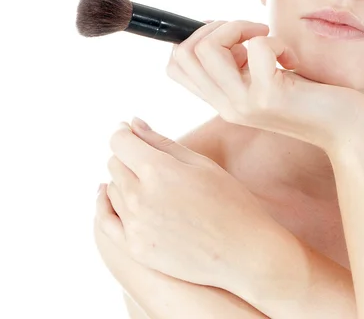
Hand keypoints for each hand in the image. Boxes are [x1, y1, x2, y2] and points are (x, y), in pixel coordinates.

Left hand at [94, 119, 285, 294]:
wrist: (243, 253)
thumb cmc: (229, 201)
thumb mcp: (201, 164)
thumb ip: (162, 143)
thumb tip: (133, 123)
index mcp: (158, 170)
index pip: (120, 142)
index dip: (125, 133)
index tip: (131, 131)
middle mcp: (139, 197)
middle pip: (115, 164)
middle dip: (127, 155)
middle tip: (146, 157)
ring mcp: (134, 226)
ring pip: (111, 191)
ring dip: (123, 180)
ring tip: (146, 180)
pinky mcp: (135, 248)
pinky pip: (107, 220)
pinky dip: (107, 206)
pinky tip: (114, 198)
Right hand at [166, 20, 363, 151]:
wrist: (347, 130)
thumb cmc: (312, 98)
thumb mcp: (264, 79)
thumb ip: (239, 64)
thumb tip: (222, 30)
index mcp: (222, 100)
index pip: (174, 67)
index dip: (197, 39)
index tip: (232, 37)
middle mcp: (227, 105)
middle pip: (184, 54)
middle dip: (215, 27)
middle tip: (251, 34)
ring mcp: (246, 103)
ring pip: (207, 49)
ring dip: (238, 28)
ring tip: (267, 39)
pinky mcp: (271, 97)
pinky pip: (255, 49)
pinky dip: (274, 41)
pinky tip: (290, 58)